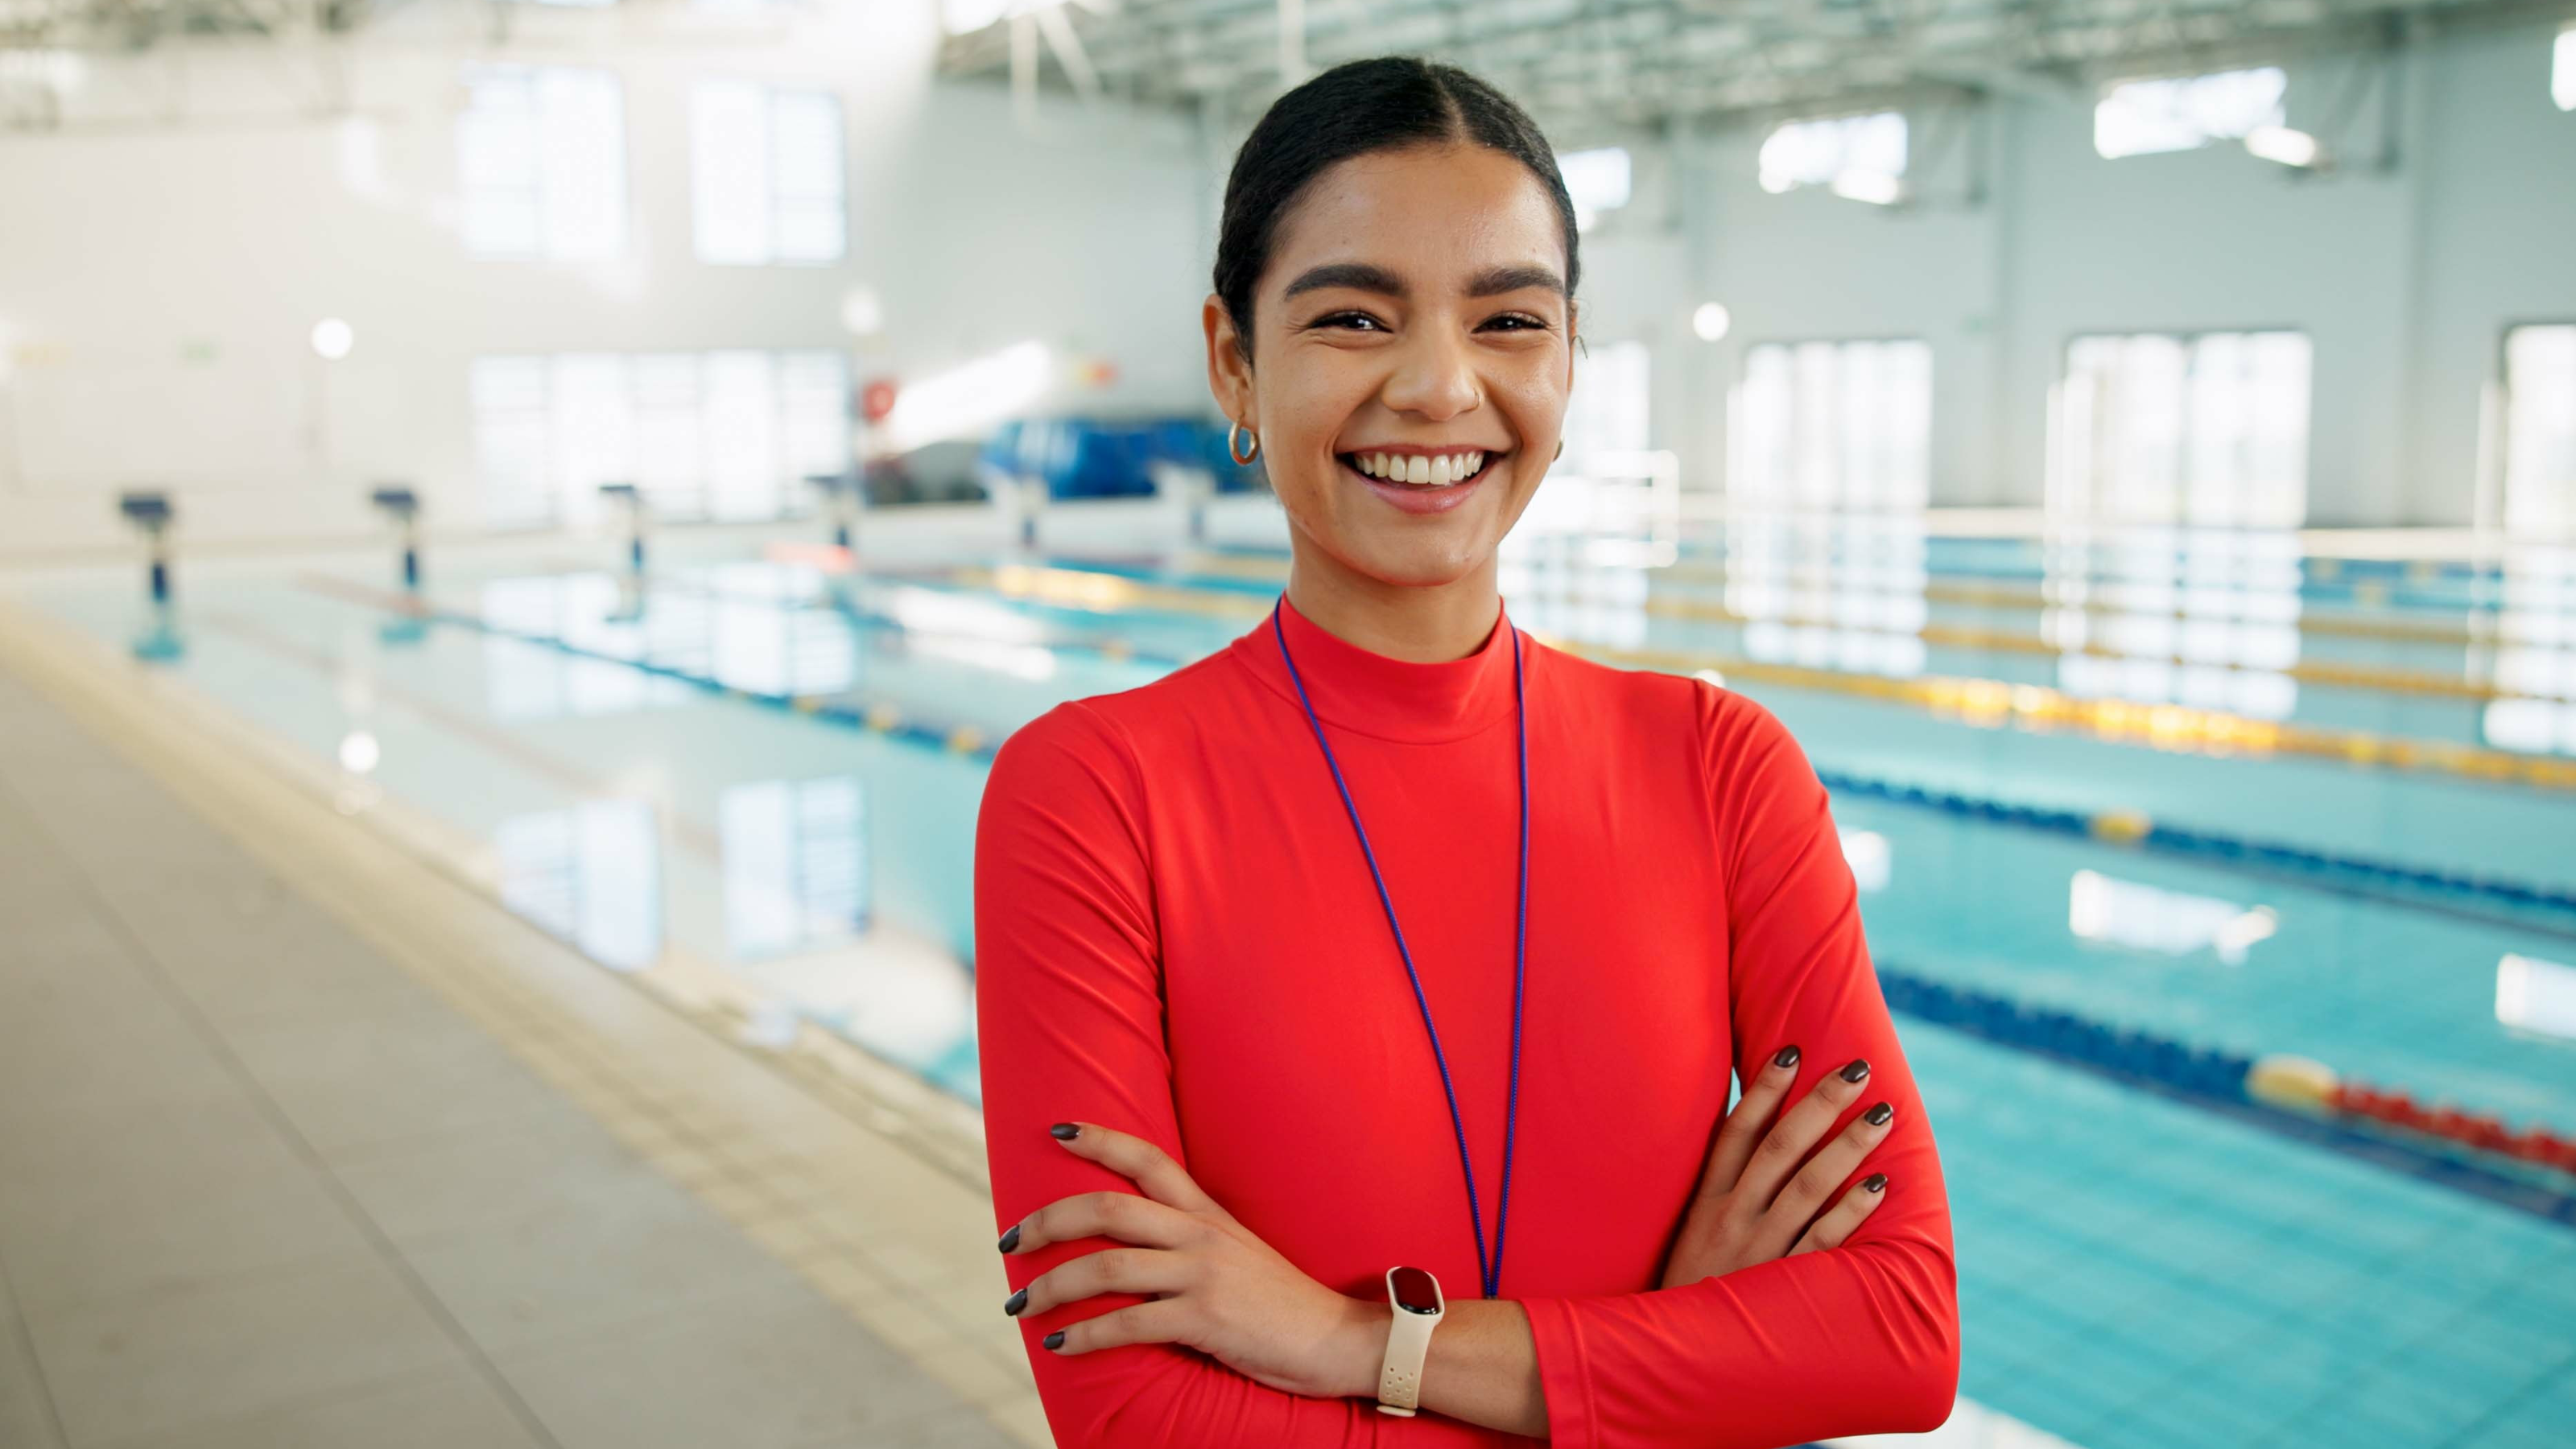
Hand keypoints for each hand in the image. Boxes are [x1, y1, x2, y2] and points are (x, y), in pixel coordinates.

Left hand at [1001, 1121, 1385, 1399]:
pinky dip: (1084, 1335)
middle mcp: (1201, 1235)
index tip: (1055, 1130)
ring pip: (1106, 1268)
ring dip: (1051, 1287)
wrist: (1338, 1339)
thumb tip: (1132, 1247)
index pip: (1148, 1158)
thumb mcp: (1237, 1253)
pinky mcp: (1206, 1321)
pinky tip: (1059, 1344)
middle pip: (1107, 1209)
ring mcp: (1203, 1276)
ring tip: (1020, 1306)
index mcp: (1207, 1214)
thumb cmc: (1280, 1303)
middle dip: (1046, 1222)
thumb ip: (1190, 1241)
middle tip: (1009, 1243)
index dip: (1100, 1139)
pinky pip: (1129, 1325)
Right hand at [1659, 1046, 1894, 1288]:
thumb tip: (1747, 1133)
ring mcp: (1758, 1250)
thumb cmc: (1689, 1289)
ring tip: (1880, 1114)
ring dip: (1847, 1146)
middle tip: (1855, 1068)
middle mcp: (1731, 1218)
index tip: (1792, 1049)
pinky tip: (1878, 1185)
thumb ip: (1719, 1189)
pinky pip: (1823, 1241)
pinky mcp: (1782, 1284)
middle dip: (1819, 1103)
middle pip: (1779, 1147)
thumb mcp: (1690, 1233)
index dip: (1765, 1089)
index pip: (1736, 1132)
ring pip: (1807, 1186)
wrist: (1674, 1358)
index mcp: (1706, 1201)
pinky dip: (1851, 1211)